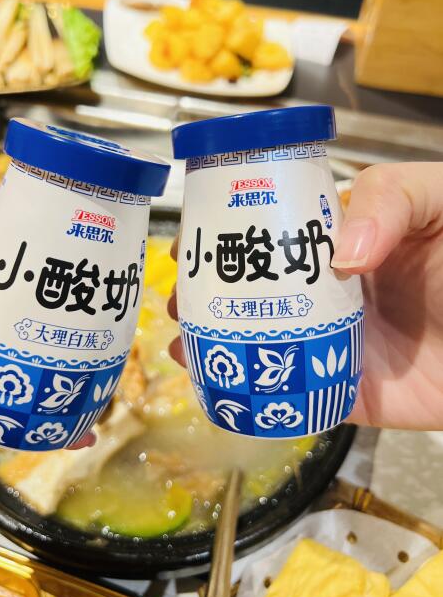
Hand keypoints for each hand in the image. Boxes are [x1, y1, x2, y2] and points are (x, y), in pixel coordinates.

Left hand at [0, 148, 92, 531]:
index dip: (41, 228)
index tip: (85, 223)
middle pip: (23, 297)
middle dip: (64, 294)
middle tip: (106, 291)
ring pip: (30, 347)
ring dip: (66, 350)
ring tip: (104, 349)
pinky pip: (28, 399)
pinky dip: (57, 408)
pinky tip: (81, 416)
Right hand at [169, 163, 442, 430]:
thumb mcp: (438, 199)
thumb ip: (388, 200)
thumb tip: (340, 256)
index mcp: (342, 240)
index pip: (271, 233)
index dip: (227, 235)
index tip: (192, 242)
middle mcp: (331, 291)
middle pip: (258, 293)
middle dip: (211, 294)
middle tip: (179, 296)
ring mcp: (337, 342)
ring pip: (265, 343)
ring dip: (218, 344)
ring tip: (182, 341)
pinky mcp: (350, 392)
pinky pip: (295, 396)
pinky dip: (253, 396)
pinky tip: (218, 387)